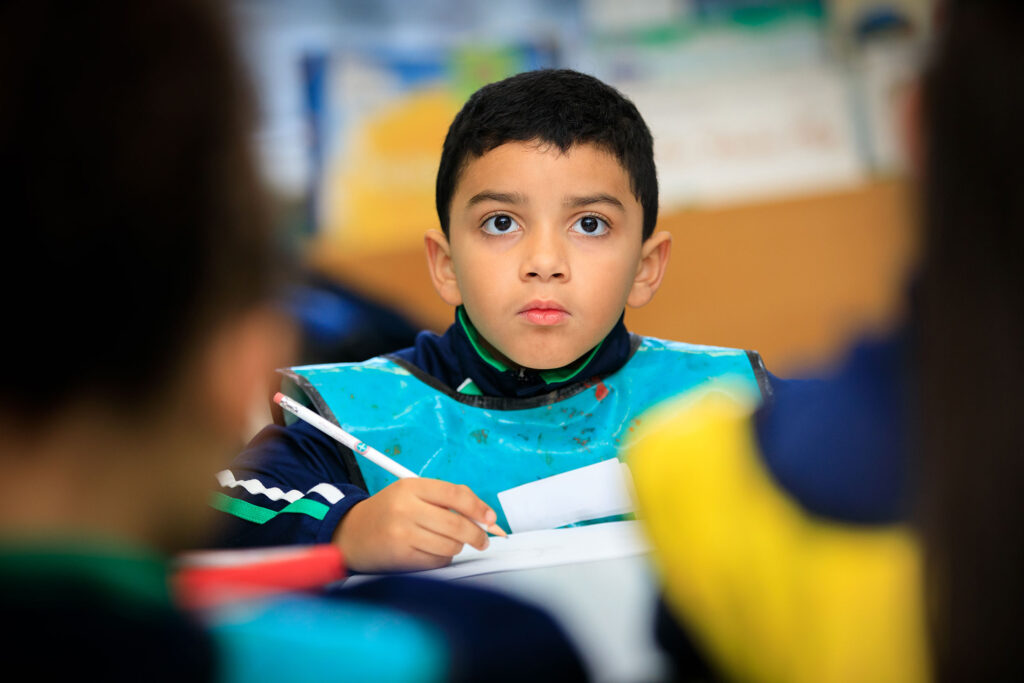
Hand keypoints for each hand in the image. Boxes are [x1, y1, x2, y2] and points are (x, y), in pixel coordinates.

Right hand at [335, 478, 498, 572]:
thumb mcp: (412, 493)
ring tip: (446, 542)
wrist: (351, 533)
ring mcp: (402, 534)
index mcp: (411, 487)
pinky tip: (430, 552)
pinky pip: (437, 561)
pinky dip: (442, 559)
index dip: (479, 508)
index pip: (456, 495)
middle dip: (477, 535)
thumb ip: (446, 498)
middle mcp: (406, 508)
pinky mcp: (401, 557)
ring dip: (456, 547)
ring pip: (450, 546)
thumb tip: (485, 514)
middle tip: (482, 540)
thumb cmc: (389, 512)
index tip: (490, 519)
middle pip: (457, 525)